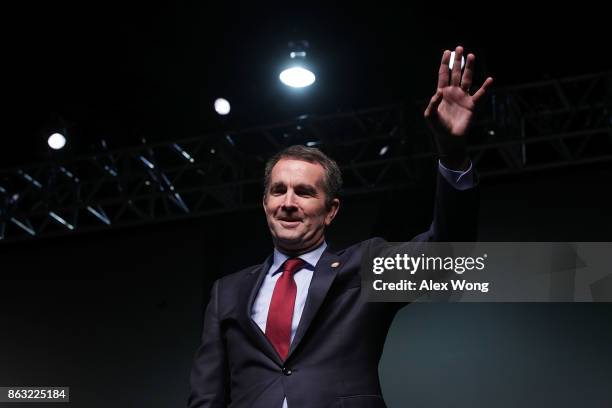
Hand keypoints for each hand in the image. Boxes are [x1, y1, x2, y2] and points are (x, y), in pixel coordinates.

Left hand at [424, 46, 492, 169]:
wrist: (449, 138)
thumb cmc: (438, 127)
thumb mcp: (430, 115)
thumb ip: (433, 103)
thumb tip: (439, 91)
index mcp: (442, 93)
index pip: (443, 75)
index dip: (445, 63)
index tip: (447, 52)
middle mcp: (453, 92)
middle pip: (456, 73)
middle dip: (457, 61)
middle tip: (460, 48)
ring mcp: (463, 97)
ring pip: (467, 79)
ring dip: (469, 68)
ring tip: (471, 55)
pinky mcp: (471, 105)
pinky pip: (480, 94)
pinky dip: (485, 87)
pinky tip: (489, 79)